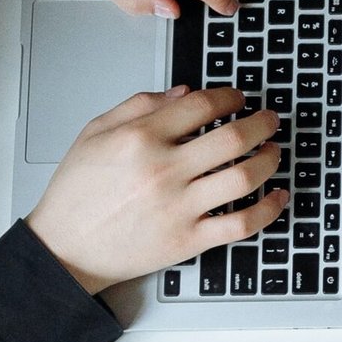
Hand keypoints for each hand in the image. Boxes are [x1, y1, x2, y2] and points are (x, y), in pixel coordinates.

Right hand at [26, 86, 285, 293]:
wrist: (63, 249)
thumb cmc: (76, 194)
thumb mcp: (95, 133)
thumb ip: (139, 105)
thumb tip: (185, 92)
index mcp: (140, 139)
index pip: (202, 106)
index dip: (230, 97)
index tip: (239, 98)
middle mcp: (163, 171)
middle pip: (233, 138)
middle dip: (262, 123)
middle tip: (270, 119)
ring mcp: (179, 207)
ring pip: (245, 177)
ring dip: (270, 159)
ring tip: (275, 150)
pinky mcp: (188, 240)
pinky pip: (241, 223)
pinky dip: (268, 208)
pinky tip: (278, 195)